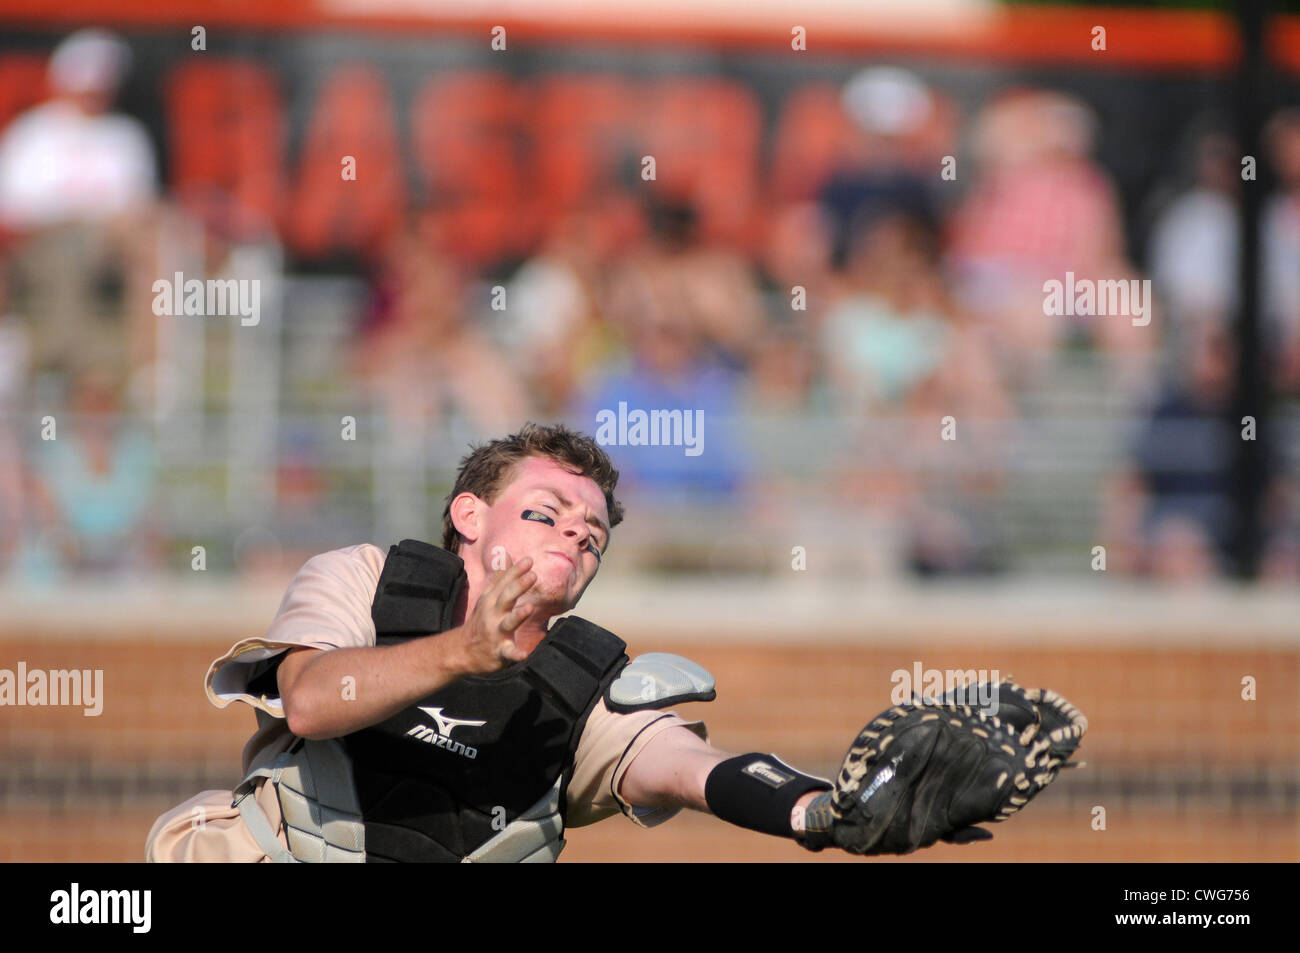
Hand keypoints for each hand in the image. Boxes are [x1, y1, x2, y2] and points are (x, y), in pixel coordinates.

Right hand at [456, 555, 536, 673]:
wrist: (462, 651)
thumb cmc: (481, 621)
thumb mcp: (488, 597)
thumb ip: (500, 577)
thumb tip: (506, 554)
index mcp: (492, 600)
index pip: (504, 583)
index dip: (516, 571)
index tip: (528, 560)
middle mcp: (493, 614)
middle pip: (506, 598)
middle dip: (518, 586)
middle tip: (533, 575)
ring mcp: (496, 633)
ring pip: (508, 623)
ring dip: (518, 616)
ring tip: (529, 608)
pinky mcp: (500, 651)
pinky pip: (508, 653)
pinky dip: (516, 654)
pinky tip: (525, 654)